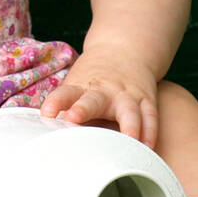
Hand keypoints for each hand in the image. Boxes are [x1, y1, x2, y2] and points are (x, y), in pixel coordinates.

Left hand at [38, 45, 158, 147]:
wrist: (123, 49)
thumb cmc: (93, 80)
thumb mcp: (76, 87)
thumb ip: (67, 110)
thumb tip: (47, 139)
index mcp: (81, 87)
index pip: (66, 93)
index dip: (56, 102)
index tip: (47, 113)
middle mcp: (104, 90)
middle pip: (93, 100)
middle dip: (83, 109)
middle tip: (73, 118)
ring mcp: (126, 95)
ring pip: (128, 110)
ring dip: (128, 126)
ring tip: (129, 142)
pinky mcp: (146, 100)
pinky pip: (150, 118)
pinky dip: (150, 132)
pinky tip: (148, 147)